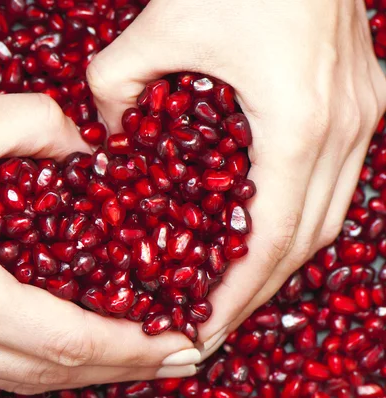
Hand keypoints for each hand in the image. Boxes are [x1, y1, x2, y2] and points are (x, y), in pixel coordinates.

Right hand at [0, 87, 200, 393]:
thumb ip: (36, 123)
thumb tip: (86, 147)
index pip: (68, 340)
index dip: (132, 346)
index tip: (182, 340)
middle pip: (54, 374)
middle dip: (126, 370)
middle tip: (183, 358)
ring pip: (26, 380)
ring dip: (88, 373)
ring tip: (140, 359)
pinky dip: (46, 364)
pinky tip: (73, 349)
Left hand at [86, 0, 385, 357]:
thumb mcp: (160, 27)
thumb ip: (116, 85)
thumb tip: (105, 137)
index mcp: (300, 121)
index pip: (272, 238)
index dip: (238, 292)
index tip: (203, 328)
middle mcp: (348, 127)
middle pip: (307, 240)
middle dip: (259, 289)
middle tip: (214, 322)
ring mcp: (366, 113)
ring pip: (329, 217)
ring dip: (282, 258)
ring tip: (237, 287)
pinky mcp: (363, 99)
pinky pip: (335, 181)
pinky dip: (299, 215)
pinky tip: (264, 226)